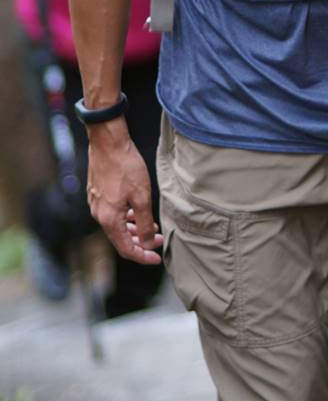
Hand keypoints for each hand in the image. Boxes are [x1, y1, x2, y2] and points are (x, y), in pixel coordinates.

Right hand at [86, 120, 162, 264]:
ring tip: (151, 226)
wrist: (108, 142)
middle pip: (120, 239)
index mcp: (109, 219)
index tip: (157, 258)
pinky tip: (136, 211)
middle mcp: (99, 215)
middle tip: (158, 241)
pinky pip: (112, 214)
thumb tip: (148, 243)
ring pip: (117, 226)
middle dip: (140, 243)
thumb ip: (145, 223)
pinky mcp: (97, 194)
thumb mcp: (142, 197)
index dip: (143, 256)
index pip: (126, 248)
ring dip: (134, 229)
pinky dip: (126, 218)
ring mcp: (96, 204)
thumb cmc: (126, 167)